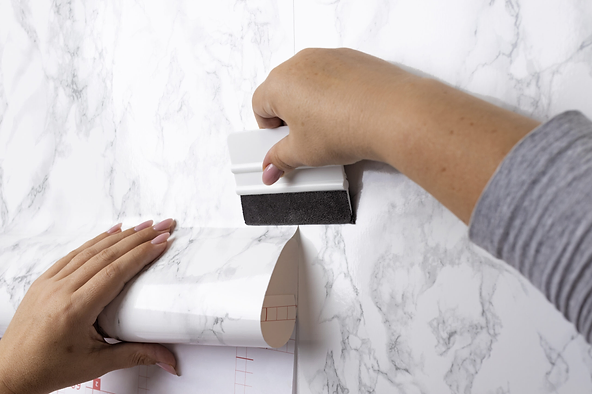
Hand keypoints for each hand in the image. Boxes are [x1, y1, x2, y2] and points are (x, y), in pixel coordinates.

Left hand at [0, 219, 176, 393]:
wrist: (10, 372)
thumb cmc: (47, 368)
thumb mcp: (97, 364)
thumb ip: (136, 355)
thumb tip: (167, 358)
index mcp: (75, 310)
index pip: (115, 272)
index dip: (141, 254)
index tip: (161, 242)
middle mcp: (61, 290)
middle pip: (107, 255)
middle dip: (139, 237)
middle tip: (162, 225)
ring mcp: (50, 283)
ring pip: (91, 250)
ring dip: (121, 235)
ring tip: (145, 225)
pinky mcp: (44, 281)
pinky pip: (74, 254)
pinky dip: (95, 240)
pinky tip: (111, 232)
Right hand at [253, 48, 538, 222]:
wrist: (394, 114)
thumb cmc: (348, 126)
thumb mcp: (304, 153)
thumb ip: (280, 160)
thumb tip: (272, 168)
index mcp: (279, 82)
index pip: (259, 106)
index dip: (269, 130)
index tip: (283, 144)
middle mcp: (300, 62)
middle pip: (283, 91)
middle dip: (290, 116)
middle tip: (306, 139)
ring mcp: (328, 56)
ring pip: (309, 82)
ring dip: (312, 104)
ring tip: (331, 129)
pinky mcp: (352, 58)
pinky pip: (334, 76)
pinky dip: (335, 94)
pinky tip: (348, 116)